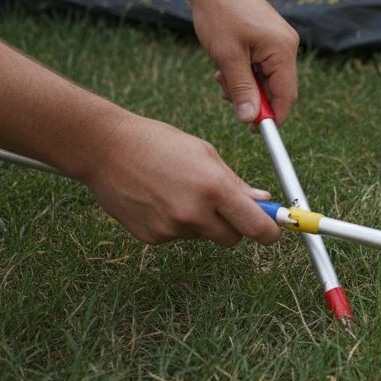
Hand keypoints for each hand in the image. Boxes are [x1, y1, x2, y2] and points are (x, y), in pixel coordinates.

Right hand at [78, 114, 282, 245]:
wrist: (106, 149)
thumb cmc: (159, 143)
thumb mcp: (205, 154)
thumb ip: (235, 183)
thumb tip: (263, 201)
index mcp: (214, 188)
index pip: (256, 227)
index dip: (270, 232)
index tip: (274, 231)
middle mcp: (194, 213)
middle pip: (233, 237)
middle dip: (237, 225)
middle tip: (225, 205)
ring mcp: (171, 229)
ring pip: (204, 235)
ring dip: (203, 221)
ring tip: (180, 190)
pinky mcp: (151, 237)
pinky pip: (178, 235)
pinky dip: (177, 222)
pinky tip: (160, 199)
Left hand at [188, 0, 298, 124]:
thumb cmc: (219, 14)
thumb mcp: (226, 57)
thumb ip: (241, 90)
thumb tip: (251, 120)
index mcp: (283, 50)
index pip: (287, 95)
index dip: (273, 117)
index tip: (252, 130)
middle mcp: (287, 45)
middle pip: (277, 88)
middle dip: (252, 97)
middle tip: (225, 92)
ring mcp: (278, 40)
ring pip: (266, 77)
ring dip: (244, 83)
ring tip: (220, 72)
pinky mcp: (268, 36)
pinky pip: (261, 64)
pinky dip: (243, 70)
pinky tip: (225, 62)